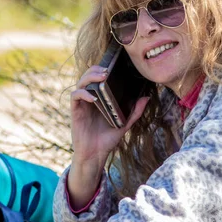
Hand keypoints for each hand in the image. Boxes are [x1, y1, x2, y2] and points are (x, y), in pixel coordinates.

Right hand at [67, 65, 149, 209]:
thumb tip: (146, 98)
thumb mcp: (125, 124)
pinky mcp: (76, 111)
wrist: (95, 155)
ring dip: (89, 77)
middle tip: (107, 71)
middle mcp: (89, 99)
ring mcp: (82, 104)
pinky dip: (83, 94)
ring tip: (101, 77)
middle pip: (88, 76)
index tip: (113, 66)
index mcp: (100, 99)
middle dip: (96, 70)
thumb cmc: (107, 140)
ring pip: (80, 83)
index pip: (98, 78)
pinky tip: (93, 97)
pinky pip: (75, 96)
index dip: (103, 69)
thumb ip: (135, 112)